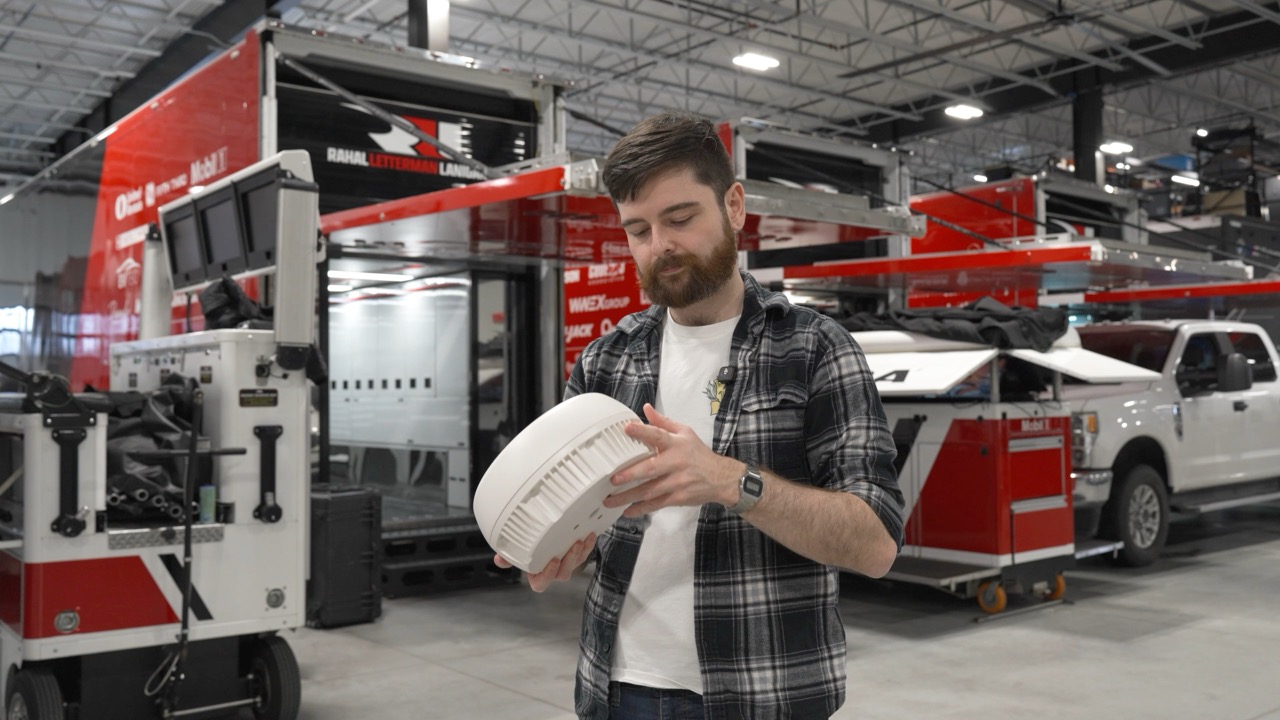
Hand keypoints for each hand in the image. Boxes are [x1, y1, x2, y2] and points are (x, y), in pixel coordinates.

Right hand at [494, 532, 595, 592]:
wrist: (547, 543)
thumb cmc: (530, 550)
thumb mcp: (518, 553)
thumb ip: (509, 557)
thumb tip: (498, 559)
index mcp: (537, 575)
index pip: (541, 584)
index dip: (548, 575)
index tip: (552, 561)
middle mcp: (553, 572)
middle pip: (563, 575)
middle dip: (569, 561)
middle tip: (572, 546)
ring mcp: (566, 565)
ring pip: (575, 565)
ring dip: (580, 553)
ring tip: (581, 540)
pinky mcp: (577, 558)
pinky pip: (585, 555)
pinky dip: (589, 545)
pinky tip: (590, 535)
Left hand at [602, 403, 738, 516]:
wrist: (721, 478)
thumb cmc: (699, 454)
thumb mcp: (685, 433)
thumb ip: (663, 422)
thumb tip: (645, 409)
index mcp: (676, 444)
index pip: (658, 435)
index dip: (643, 431)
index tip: (627, 428)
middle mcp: (676, 463)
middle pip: (650, 469)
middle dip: (631, 474)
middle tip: (613, 479)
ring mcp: (676, 482)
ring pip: (649, 491)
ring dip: (628, 497)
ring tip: (610, 500)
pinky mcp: (677, 498)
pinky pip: (656, 504)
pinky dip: (641, 509)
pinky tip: (627, 511)